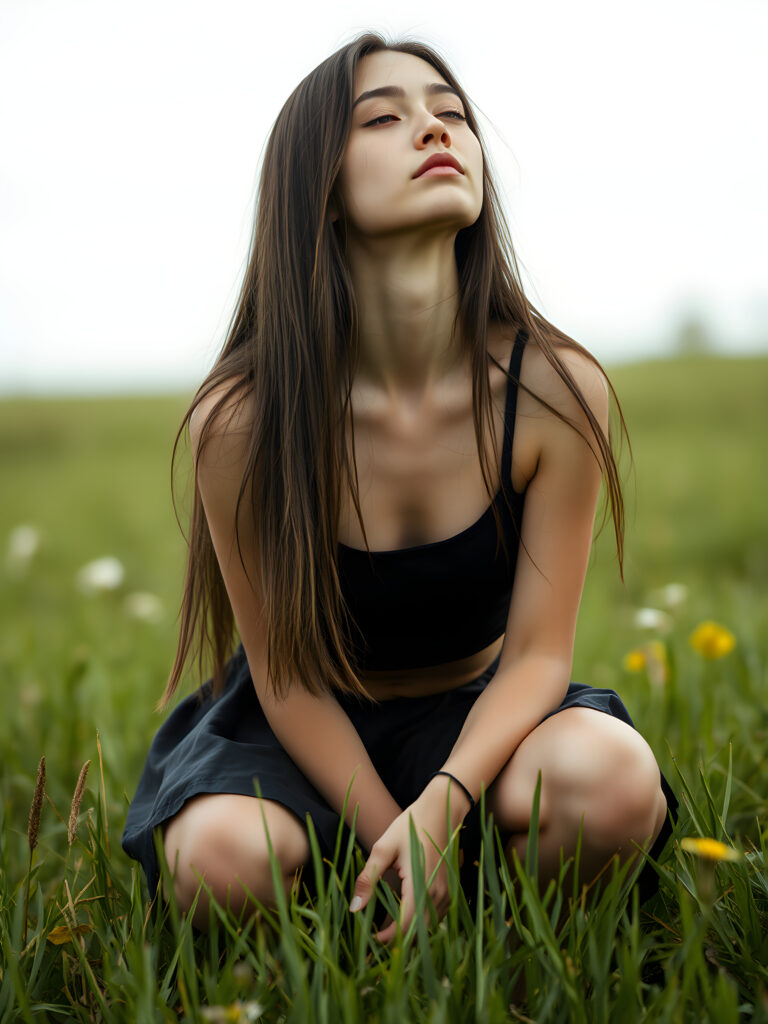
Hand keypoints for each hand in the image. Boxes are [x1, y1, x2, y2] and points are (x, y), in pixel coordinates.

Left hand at [349, 788, 463, 943]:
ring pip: (427, 929)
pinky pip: (434, 919)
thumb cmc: (410, 825)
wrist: (441, 810)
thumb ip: (368, 878)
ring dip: (408, 935)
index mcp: (420, 886)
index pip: (404, 927)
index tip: (369, 939)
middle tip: (373, 942)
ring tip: (385, 933)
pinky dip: (419, 925)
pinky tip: (402, 919)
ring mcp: (445, 895)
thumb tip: (355, 908)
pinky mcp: (448, 892)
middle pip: (417, 934)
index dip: (386, 939)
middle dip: (396, 942)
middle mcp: (437, 896)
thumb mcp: (384, 848)